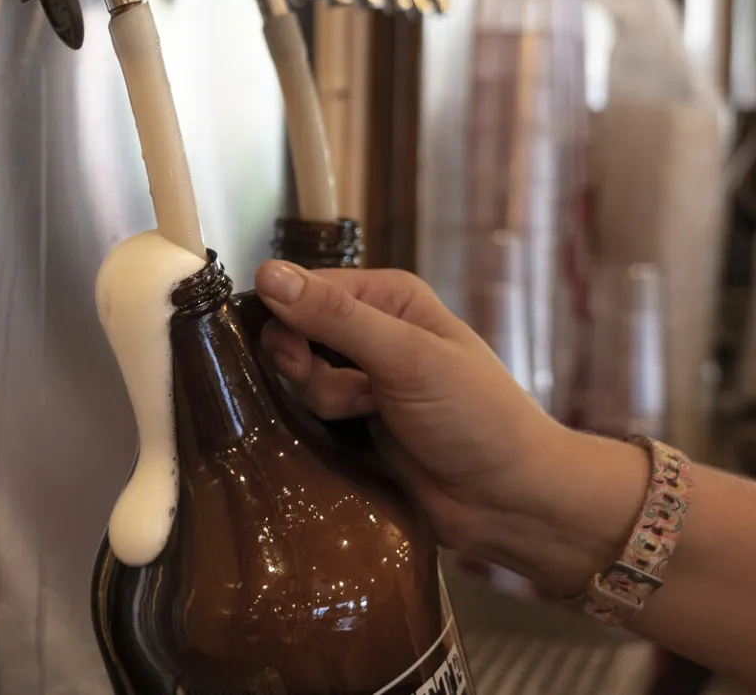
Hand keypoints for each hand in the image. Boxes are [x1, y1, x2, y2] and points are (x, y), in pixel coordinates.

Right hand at [254, 260, 572, 556]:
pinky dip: (323, 425)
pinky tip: (356, 434)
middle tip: (339, 394)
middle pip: (295, 332)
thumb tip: (266, 273)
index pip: (306, 288)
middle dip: (304, 366)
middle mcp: (372, 329)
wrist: (508, 501)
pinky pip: (310, 411)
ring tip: (364, 416)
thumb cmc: (474, 418)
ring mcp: (363, 377)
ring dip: (321, 400)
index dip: (289, 319)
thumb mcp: (405, 357)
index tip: (296, 358)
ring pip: (299, 377)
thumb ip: (335, 317)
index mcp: (388, 297)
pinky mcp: (356, 421)